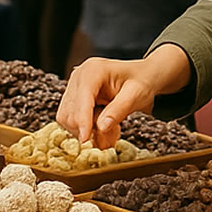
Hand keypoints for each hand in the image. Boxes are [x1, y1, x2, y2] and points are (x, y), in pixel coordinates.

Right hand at [57, 44, 191, 146]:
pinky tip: (105, 124)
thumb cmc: (142, 82)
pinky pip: (72, 120)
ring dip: (88, 130)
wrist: (143, 76)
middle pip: (70, 112)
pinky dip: (87, 128)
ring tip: (112, 129)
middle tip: (113, 135)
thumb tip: (101, 127)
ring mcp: (74, 87)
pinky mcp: (74, 98)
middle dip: (88, 129)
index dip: (83, 121)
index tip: (86, 140)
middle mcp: (79, 77)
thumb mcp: (136, 95)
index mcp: (93, 71)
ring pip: (68, 119)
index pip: (81, 99)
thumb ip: (119, 109)